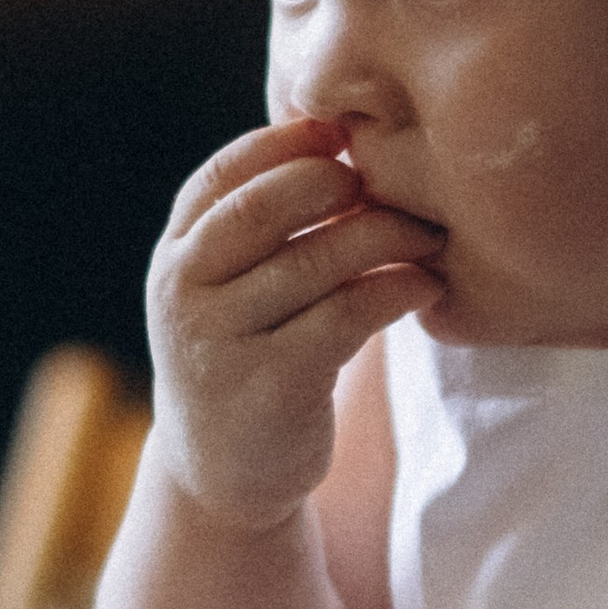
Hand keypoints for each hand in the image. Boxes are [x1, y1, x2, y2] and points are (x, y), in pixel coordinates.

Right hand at [146, 118, 443, 534]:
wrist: (222, 474)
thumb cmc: (248, 355)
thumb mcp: (230, 287)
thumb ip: (262, 224)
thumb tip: (345, 137)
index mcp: (177, 253)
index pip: (229, 172)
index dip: (292, 141)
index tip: (350, 134)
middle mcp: (186, 291)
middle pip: (268, 206)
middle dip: (341, 184)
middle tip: (397, 186)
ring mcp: (222, 341)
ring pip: (316, 261)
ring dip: (386, 235)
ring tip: (429, 234)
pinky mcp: (270, 386)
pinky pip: (346, 317)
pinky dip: (396, 291)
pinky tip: (426, 286)